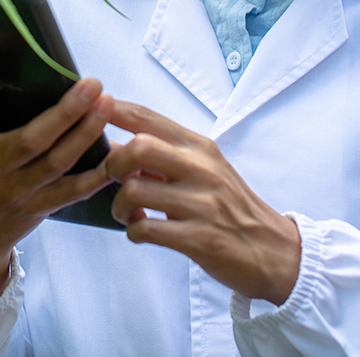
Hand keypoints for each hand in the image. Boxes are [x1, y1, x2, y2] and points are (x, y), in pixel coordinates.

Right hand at [0, 42, 114, 311]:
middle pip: (30, 140)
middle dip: (64, 112)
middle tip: (90, 82)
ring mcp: (17, 191)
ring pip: (58, 162)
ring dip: (86, 133)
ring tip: (107, 101)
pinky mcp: (39, 207)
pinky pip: (73, 192)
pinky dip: (98, 175)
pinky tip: (120, 152)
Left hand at [106, 102, 300, 305]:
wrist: (272, 249)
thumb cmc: (230, 207)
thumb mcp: (203, 169)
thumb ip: (163, 155)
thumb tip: (114, 143)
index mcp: (198, 147)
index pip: (147, 118)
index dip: (111, 110)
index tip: (87, 109)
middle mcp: (201, 169)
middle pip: (139, 147)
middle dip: (113, 164)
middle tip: (115, 181)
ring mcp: (202, 204)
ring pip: (136, 190)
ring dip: (119, 205)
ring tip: (127, 213)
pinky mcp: (200, 238)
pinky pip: (146, 229)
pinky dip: (133, 231)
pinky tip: (141, 231)